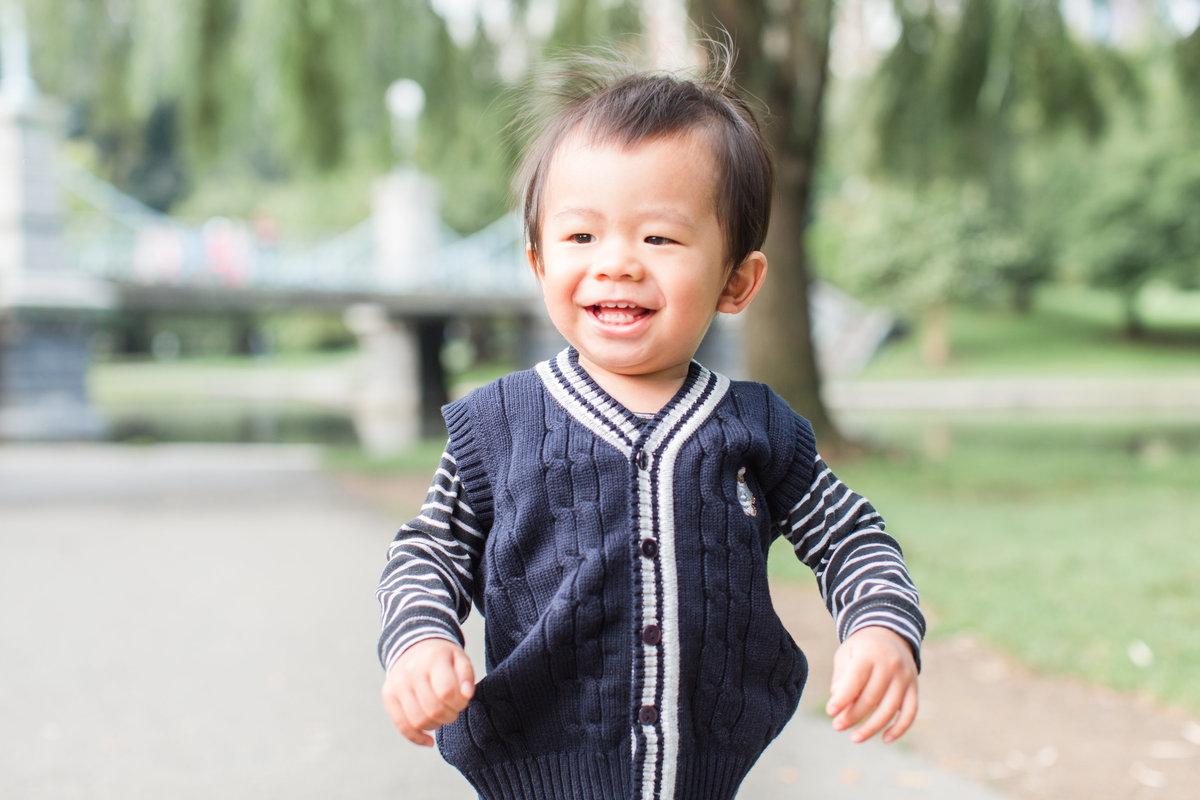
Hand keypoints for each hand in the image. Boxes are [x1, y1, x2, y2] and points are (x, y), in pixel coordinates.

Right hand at [381, 639, 475, 746]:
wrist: (414, 647)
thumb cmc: (443, 659)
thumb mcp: (460, 659)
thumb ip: (466, 676)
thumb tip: (467, 694)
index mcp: (433, 658)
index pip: (447, 691)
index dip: (459, 703)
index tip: (463, 701)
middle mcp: (412, 670)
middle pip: (433, 709)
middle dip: (449, 716)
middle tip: (453, 710)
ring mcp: (397, 683)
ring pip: (418, 720)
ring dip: (435, 726)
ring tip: (441, 717)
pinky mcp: (388, 695)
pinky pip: (401, 725)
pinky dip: (416, 738)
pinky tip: (429, 740)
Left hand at [825, 626, 918, 743]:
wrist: (890, 633)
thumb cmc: (862, 647)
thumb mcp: (846, 653)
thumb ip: (841, 676)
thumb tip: (837, 700)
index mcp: (870, 654)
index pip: (855, 680)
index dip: (842, 699)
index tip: (830, 712)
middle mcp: (890, 665)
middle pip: (871, 698)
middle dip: (852, 716)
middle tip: (837, 726)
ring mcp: (905, 677)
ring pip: (890, 709)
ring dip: (872, 728)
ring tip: (855, 737)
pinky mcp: (914, 687)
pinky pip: (910, 712)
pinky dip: (900, 728)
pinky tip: (885, 739)